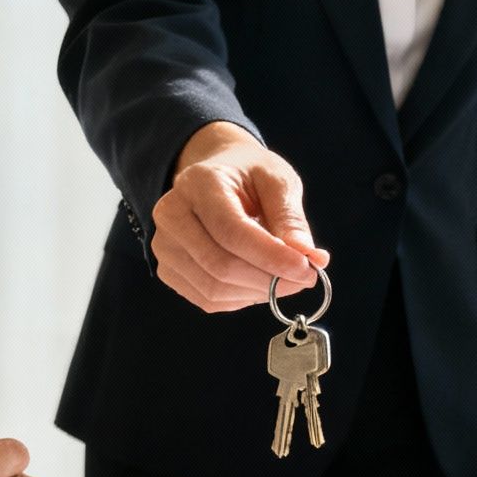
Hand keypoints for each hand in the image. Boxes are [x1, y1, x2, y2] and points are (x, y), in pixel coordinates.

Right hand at [153, 122, 329, 312]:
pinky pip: (208, 300)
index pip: (232, 231)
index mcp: (199, 183)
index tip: (307, 269)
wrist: (216, 176)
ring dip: (258, 292)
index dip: (271, 257)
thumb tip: (312, 259)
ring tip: (284, 278)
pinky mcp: (168, 270)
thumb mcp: (277, 180)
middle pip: (220, 266)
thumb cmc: (248, 176)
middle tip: (304, 279)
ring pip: (214, 289)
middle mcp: (172, 214)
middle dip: (269, 280)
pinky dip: (242, 298)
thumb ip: (291, 219)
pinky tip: (258, 281)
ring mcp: (164, 245)